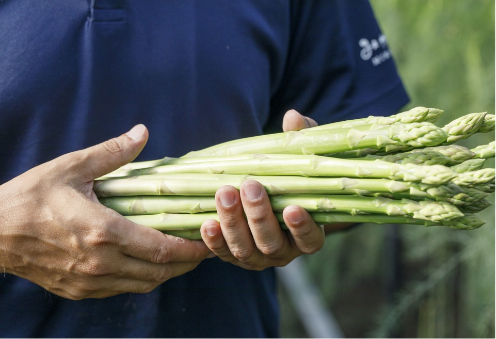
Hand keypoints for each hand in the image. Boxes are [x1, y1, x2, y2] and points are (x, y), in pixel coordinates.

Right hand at [0, 125, 209, 298]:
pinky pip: (122, 290)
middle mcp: (100, 263)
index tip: (208, 241)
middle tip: (204, 250)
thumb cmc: (31, 197)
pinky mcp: (79, 291)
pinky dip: (142, 279)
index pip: (161, 249)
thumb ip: (112, 153)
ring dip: (167, 273)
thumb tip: (142, 132)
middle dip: (187, 264)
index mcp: (103, 232)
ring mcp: (89, 281)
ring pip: (143, 285)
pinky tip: (148, 264)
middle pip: (159, 272)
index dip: (191, 249)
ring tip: (182, 258)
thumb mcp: (71, 167)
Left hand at [200, 109, 323, 269]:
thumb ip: (302, 139)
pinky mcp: (233, 256)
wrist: (265, 193)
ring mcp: (257, 257)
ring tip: (225, 193)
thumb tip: (293, 118)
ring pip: (245, 250)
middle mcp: (284, 251)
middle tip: (250, 186)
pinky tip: (206, 222)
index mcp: (307, 233)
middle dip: (259, 216)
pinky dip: (214, 241)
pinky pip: (222, 254)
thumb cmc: (289, 174)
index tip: (292, 208)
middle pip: (272, 243)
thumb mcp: (299, 156)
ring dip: (233, 223)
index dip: (303, 227)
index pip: (310, 238)